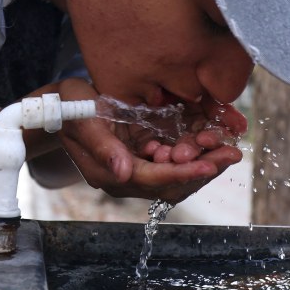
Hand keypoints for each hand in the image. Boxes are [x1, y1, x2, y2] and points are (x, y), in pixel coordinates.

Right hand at [54, 84, 246, 203]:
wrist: (58, 106)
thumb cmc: (66, 107)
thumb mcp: (80, 118)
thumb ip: (101, 145)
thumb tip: (123, 173)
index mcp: (110, 173)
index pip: (153, 179)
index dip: (183, 172)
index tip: (210, 163)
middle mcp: (125, 176)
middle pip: (171, 184)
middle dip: (203, 170)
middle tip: (232, 154)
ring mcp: (134, 168)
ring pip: (176, 176)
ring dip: (203, 163)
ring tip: (228, 148)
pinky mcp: (142, 155)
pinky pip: (173, 162)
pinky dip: (194, 154)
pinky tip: (210, 140)